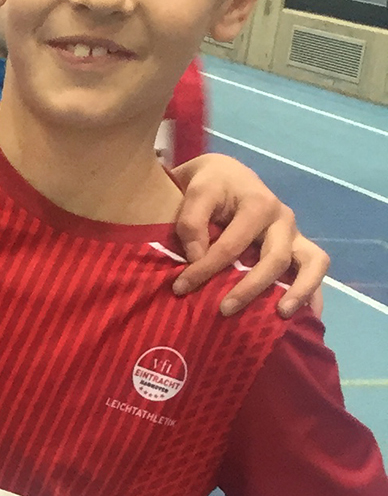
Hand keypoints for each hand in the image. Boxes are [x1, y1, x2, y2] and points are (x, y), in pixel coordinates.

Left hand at [168, 156, 325, 317]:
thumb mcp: (197, 192)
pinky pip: (316, 271)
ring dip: (300, 291)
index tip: (180, 288)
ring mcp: (295, 236)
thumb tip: (197, 257)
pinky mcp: (298, 249)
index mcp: (259, 204)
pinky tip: (307, 319)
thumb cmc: (211, 185)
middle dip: (251, 287)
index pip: (232, 245)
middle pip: (276, 258)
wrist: (225, 176)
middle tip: (224, 310)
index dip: (205, 269)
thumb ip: (192, 221)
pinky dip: (313, 294)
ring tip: (281, 315)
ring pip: (313, 263)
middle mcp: (283, 220)